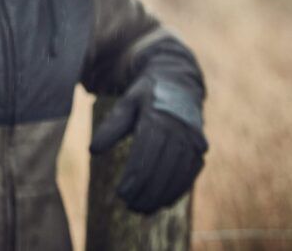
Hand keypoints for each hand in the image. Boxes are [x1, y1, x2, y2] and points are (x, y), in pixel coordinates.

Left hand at [89, 41, 207, 214]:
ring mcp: (193, 139)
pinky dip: (178, 189)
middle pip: (163, 166)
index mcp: (158, 117)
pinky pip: (191, 173)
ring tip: (143, 210)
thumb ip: (110, 127)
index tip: (121, 194)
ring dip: (162, 194)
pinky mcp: (200, 147)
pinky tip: (164, 202)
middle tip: (130, 207)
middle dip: (147, 190)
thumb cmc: (145, 95)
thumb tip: (92, 150)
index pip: (146, 153)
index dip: (134, 176)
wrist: (177, 81)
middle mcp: (179, 128)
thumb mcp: (126, 104)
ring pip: (178, 173)